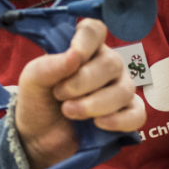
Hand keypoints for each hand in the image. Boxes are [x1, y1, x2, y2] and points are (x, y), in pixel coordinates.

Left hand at [16, 19, 143, 168]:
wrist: (38, 138)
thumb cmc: (38, 101)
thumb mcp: (31, 81)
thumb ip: (48, 66)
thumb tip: (74, 56)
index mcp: (82, 48)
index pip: (95, 30)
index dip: (87, 41)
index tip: (73, 58)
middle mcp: (105, 64)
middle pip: (112, 63)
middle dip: (83, 82)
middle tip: (60, 95)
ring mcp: (119, 89)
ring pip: (124, 90)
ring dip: (95, 103)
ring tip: (69, 111)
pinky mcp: (126, 115)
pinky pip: (137, 114)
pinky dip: (119, 120)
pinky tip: (98, 124)